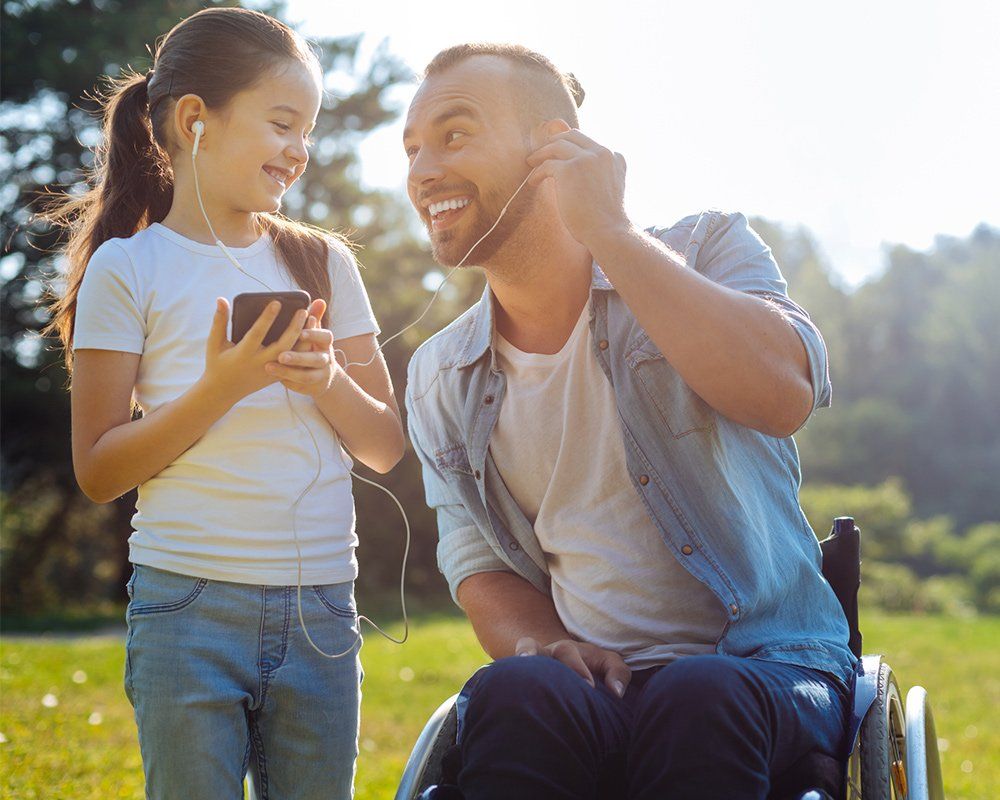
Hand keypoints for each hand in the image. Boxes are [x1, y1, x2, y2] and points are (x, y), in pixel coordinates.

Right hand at [203, 297, 308, 405]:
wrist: (223, 392)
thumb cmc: (217, 363)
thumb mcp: (214, 343)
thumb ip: (219, 321)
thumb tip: (221, 299)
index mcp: (243, 354)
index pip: (258, 333)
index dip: (267, 318)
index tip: (277, 302)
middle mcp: (260, 363)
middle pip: (283, 345)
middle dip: (294, 328)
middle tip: (303, 310)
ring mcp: (271, 372)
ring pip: (293, 356)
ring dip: (304, 338)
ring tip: (312, 320)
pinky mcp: (277, 376)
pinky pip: (294, 363)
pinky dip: (303, 350)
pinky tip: (311, 335)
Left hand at [267, 298, 342, 397]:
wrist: (322, 377)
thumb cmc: (313, 348)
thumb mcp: (315, 334)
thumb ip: (315, 317)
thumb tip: (319, 300)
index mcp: (326, 344)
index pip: (325, 337)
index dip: (314, 334)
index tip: (300, 332)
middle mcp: (326, 360)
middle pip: (315, 359)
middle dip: (298, 357)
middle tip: (280, 355)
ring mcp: (320, 376)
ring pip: (306, 376)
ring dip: (288, 372)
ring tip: (268, 367)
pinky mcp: (310, 388)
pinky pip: (298, 386)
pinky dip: (286, 381)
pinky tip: (271, 377)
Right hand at [514, 636, 630, 697]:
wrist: (573, 674)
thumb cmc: (594, 668)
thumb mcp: (610, 665)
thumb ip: (618, 673)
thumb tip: (616, 693)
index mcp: (566, 650)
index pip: (566, 652)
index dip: (576, 667)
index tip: (588, 687)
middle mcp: (543, 655)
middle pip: (532, 646)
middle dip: (534, 655)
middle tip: (537, 670)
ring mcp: (529, 667)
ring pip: (516, 658)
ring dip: (515, 665)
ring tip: (513, 676)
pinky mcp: (520, 681)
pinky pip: (509, 678)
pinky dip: (506, 683)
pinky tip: (505, 697)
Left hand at [525, 128, 628, 248]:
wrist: (607, 231)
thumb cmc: (607, 220)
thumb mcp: (612, 189)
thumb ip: (603, 175)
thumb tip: (583, 178)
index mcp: (614, 158)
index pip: (589, 143)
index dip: (571, 146)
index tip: (559, 154)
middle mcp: (602, 153)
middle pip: (572, 136)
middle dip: (554, 142)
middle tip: (542, 152)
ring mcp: (585, 159)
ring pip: (557, 145)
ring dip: (541, 153)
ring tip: (531, 162)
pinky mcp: (569, 169)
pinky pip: (547, 164)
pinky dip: (537, 172)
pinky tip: (533, 182)